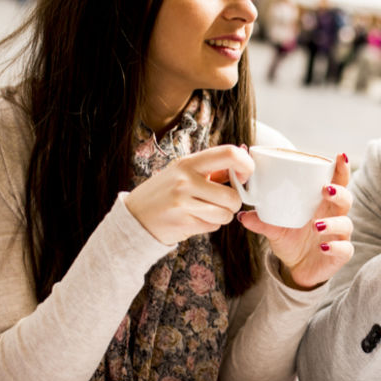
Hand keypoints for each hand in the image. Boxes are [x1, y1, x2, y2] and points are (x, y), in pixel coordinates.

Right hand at [124, 145, 253, 245]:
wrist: (135, 217)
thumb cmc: (164, 193)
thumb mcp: (183, 173)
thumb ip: (211, 170)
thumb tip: (242, 167)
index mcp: (188, 163)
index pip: (229, 154)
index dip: (246, 165)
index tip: (245, 176)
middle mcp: (186, 180)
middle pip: (233, 196)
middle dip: (234, 203)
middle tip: (223, 202)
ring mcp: (184, 203)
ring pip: (226, 214)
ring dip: (221, 216)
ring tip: (205, 211)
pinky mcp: (183, 223)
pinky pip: (213, 226)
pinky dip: (209, 225)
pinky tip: (194, 219)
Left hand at [239, 153, 353, 289]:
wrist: (297, 269)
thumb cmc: (291, 240)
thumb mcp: (274, 229)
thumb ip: (261, 221)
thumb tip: (242, 215)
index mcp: (322, 203)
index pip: (337, 182)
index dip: (341, 168)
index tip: (340, 155)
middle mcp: (334, 216)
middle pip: (346, 199)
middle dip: (339, 192)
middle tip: (325, 189)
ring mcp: (339, 235)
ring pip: (345, 223)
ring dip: (332, 223)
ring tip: (316, 225)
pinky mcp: (340, 254)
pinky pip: (344, 249)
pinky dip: (335, 247)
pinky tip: (323, 247)